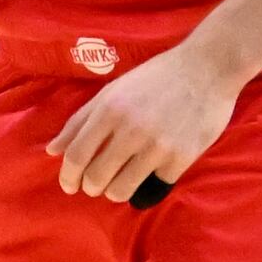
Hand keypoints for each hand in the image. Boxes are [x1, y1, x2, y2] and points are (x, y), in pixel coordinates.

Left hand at [49, 42, 239, 201]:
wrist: (208, 69)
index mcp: (109, 110)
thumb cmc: (156, 78)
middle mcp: (130, 130)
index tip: (70, 186)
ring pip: (121, 190)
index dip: (68, 177)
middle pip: (96, 179)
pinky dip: (151, 181)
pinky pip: (155, 185)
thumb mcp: (113, 91)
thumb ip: (80, 120)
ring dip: (116, 191)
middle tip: (98, 184)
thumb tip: (52, 150)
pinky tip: (155, 169)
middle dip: (92, 187)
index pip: (76, 156)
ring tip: (122, 181)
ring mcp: (157, 146)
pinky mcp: (181, 158)